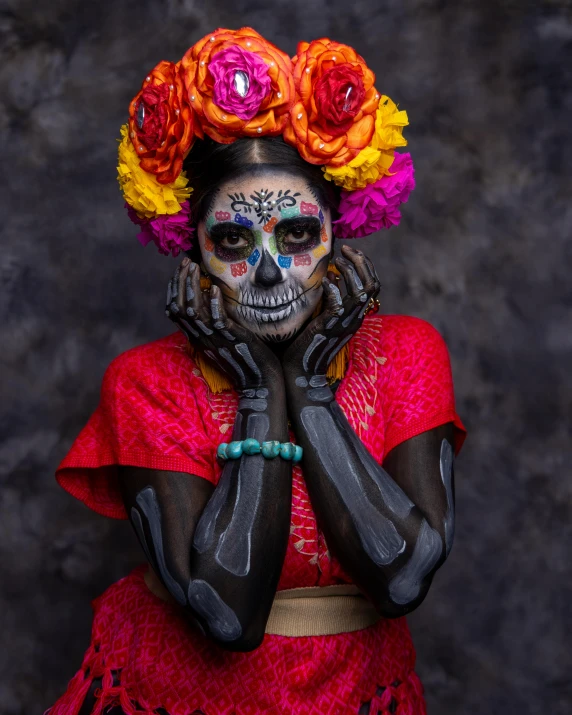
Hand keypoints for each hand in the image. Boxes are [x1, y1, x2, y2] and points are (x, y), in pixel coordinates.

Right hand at [166, 259, 282, 389]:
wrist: (260, 382)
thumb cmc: (245, 357)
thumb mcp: (222, 338)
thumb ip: (212, 321)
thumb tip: (207, 297)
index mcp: (197, 337)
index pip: (174, 311)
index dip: (174, 288)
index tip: (181, 269)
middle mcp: (201, 338)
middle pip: (179, 307)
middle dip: (180, 281)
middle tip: (186, 262)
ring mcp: (215, 339)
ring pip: (193, 311)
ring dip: (192, 287)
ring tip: (196, 268)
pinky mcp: (231, 339)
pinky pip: (217, 320)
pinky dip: (213, 304)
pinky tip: (214, 289)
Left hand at [282, 245, 379, 380]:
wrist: (301, 374)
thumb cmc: (307, 346)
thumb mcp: (323, 319)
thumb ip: (329, 301)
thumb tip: (329, 279)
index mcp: (355, 316)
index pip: (372, 285)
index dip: (364, 265)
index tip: (349, 252)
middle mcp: (355, 318)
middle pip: (372, 284)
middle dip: (362, 262)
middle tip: (346, 250)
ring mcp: (344, 323)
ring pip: (361, 290)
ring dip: (350, 271)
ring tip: (336, 261)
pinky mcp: (330, 326)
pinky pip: (339, 302)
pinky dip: (333, 288)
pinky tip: (323, 282)